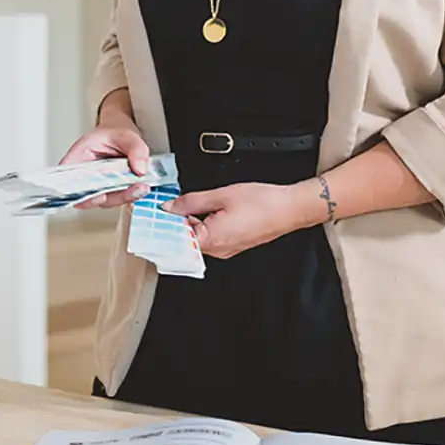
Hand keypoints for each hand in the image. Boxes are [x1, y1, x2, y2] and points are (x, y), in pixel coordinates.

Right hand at [61, 119, 151, 210]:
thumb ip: (135, 149)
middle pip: (89, 196)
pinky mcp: (110, 191)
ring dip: (124, 197)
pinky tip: (141, 189)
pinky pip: (117, 198)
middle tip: (132, 189)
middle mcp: (85, 176)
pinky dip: (130, 195)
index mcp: (78, 158)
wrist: (122, 136)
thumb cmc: (114, 134)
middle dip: (112, 196)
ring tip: (142, 188)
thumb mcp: (125, 135)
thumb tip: (140, 169)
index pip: (68, 180)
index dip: (79, 192)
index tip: (99, 194)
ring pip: (106, 200)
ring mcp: (98, 186)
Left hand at [165, 182, 310, 257]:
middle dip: (176, 222)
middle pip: (186, 239)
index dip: (164, 225)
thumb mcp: (221, 195)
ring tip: (187, 205)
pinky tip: (206, 210)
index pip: (176, 239)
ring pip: (198, 238)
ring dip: (190, 222)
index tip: (154, 214)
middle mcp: (218, 250)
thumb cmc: (263, 203)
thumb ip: (191, 201)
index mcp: (211, 239)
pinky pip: (211, 237)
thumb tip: (170, 206)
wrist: (290, 209)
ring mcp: (227, 249)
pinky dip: (204, 224)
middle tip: (168, 204)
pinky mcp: (234, 244)